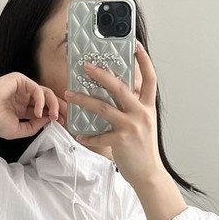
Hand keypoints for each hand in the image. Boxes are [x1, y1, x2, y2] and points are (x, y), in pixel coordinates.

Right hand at [0, 73, 65, 139]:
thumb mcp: (17, 130)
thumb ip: (33, 127)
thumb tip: (47, 120)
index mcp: (21, 109)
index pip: (42, 110)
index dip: (53, 116)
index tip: (62, 123)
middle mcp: (23, 97)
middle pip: (47, 100)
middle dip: (58, 108)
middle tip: (66, 117)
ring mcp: (22, 88)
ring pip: (45, 93)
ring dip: (52, 104)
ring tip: (53, 116)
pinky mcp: (20, 80)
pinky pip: (37, 88)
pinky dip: (41, 100)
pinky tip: (38, 111)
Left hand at [64, 42, 163, 187]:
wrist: (149, 174)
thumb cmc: (143, 149)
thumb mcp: (144, 124)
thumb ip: (133, 109)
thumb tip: (117, 95)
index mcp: (148, 107)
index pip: (149, 78)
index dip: (143, 60)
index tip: (135, 45)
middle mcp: (141, 113)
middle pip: (120, 87)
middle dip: (101, 74)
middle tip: (86, 66)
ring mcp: (131, 126)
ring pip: (103, 107)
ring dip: (83, 99)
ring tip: (69, 94)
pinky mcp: (121, 140)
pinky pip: (99, 135)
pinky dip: (87, 135)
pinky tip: (78, 135)